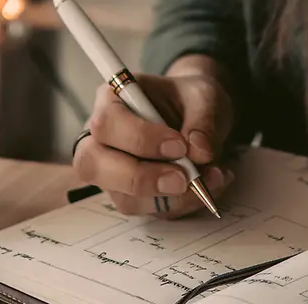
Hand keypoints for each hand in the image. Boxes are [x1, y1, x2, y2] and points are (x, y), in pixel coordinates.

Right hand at [72, 64, 235, 217]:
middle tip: (183, 178)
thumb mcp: (204, 96)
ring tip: (213, 176)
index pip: (107, 123)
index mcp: (111, 100)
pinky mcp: (132, 195)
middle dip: (140, 178)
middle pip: (94, 165)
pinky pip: (150, 210)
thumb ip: (204, 119)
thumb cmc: (191, 100)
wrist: (198, 116)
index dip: (140, 138)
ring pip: (124, 198)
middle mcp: (102, 138)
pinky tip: (209, 185)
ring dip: (172, 197)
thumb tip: (200, 152)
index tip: (179, 145)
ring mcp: (113, 171)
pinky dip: (184, 203)